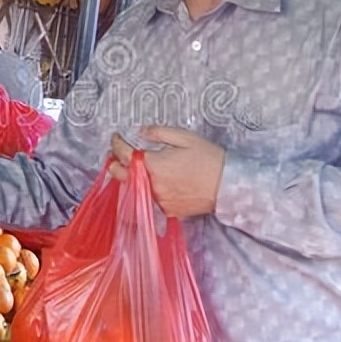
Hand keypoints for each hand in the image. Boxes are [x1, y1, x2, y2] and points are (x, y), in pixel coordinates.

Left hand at [109, 126, 225, 218]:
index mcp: (153, 164)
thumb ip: (159, 132)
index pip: (123, 153)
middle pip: (119, 175)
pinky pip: (148, 199)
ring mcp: (158, 200)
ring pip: (132, 188)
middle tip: (114, 155)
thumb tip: (141, 131)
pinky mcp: (167, 210)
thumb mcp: (185, 137)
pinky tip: (149, 182)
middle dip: (113, 163)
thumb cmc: (208, 158)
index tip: (115, 138)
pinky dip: (144, 190)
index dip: (116, 144)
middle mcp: (151, 184)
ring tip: (130, 168)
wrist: (227, 185)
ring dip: (128, 177)